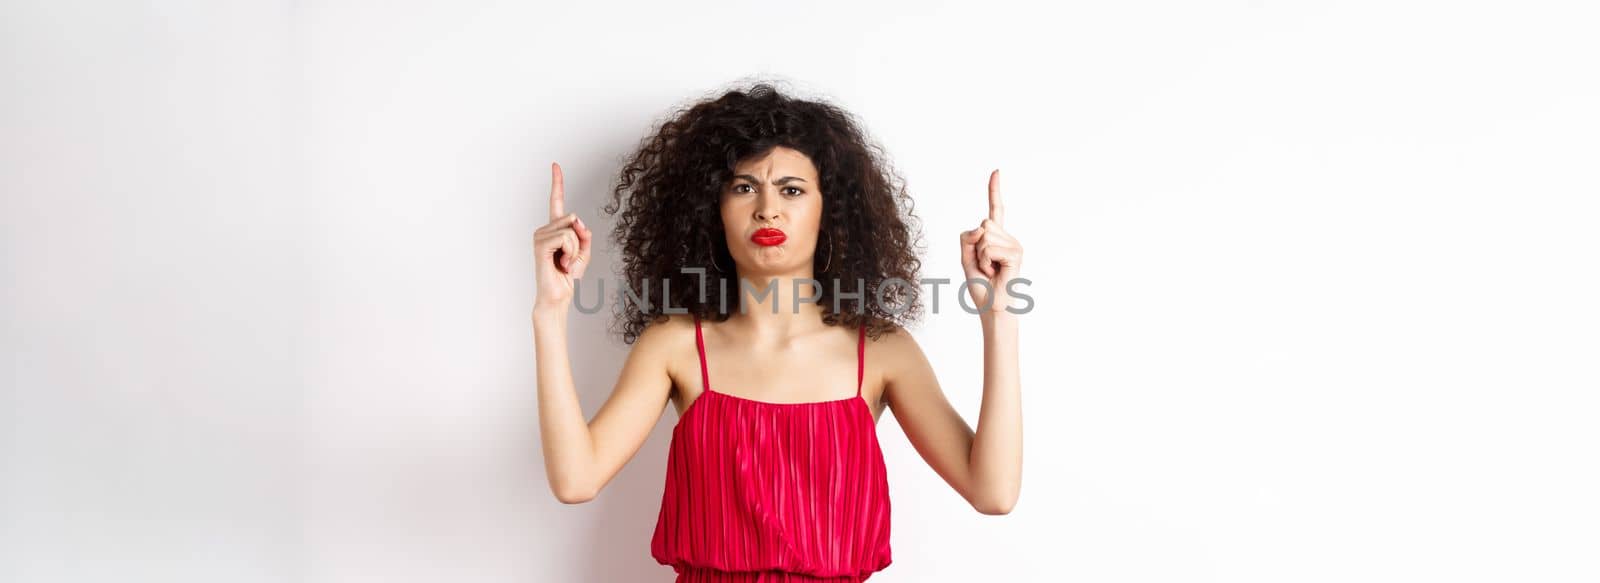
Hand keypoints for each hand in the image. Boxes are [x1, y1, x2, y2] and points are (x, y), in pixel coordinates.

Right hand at [533, 162, 593, 311]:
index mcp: (554, 229)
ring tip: (566, 263)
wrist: (557, 295)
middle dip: (580, 240)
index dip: (557, 182)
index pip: (555, 201)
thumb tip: (576, 219)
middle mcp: (545, 229)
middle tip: (571, 259)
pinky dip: (571, 252)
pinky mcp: (540, 244)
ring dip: (576, 249)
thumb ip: (584, 234)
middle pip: (573, 219)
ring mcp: (540, 236)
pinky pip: (566, 238)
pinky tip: (563, 265)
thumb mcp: (584, 252)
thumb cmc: (568, 276)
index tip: (555, 165)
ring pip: (571, 229)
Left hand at [959, 169, 1023, 313]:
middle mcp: (1008, 238)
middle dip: (975, 246)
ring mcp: (1014, 245)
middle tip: (984, 266)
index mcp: (996, 237)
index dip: (994, 191)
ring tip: (990, 270)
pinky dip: (985, 262)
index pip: (996, 210)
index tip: (996, 171)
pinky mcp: (1016, 254)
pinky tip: (995, 272)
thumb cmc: (981, 286)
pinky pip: (989, 248)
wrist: (992, 308)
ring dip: (980, 256)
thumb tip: (982, 226)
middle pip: (983, 224)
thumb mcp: (966, 258)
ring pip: (985, 236)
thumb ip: (967, 238)